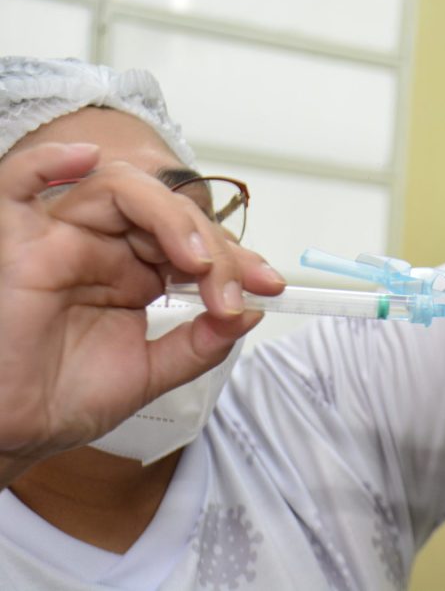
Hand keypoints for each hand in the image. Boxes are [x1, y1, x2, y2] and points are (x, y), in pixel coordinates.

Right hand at [0, 143, 283, 484]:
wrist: (14, 436)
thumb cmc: (66, 402)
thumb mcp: (153, 374)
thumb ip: (201, 344)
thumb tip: (250, 311)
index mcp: (133, 274)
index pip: (193, 242)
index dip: (236, 258)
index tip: (269, 286)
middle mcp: (101, 248)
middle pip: (168, 213)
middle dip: (216, 247)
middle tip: (235, 290)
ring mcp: (60, 240)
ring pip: (120, 189)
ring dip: (171, 216)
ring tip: (198, 262)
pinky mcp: (16, 244)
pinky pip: (17, 183)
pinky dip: (47, 162)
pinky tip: (83, 157)